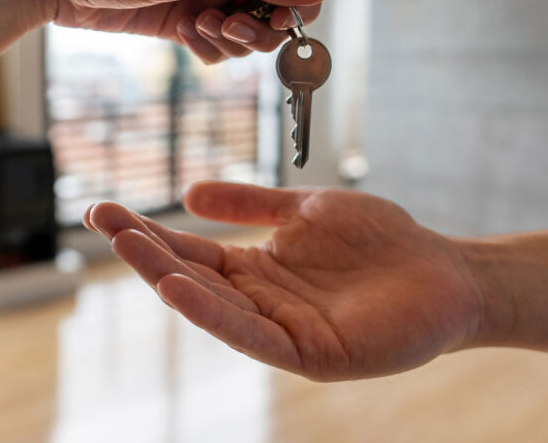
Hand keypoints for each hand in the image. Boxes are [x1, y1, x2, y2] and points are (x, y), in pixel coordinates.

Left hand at [36, 0, 331, 62]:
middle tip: (223, 26)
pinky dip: (207, 50)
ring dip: (229, 42)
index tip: (278, 21)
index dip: (298, 4)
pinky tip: (182, 36)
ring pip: (247, 37)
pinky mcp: (183, 24)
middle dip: (258, 29)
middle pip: (275, 13)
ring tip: (194, 27)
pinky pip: (217, 50)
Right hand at [85, 181, 484, 380]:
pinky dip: (213, 313)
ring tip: (127, 246)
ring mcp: (283, 330)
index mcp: (257, 270)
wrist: (446, 272)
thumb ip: (253, 203)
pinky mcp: (310, 354)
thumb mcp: (306, 210)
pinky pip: (252, 336)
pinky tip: (179, 288)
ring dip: (167, 277)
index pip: (191, 251)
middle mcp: (260, 303)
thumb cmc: (382, 242)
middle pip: (192, 277)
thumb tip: (190, 193)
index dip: (149, 232)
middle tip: (101, 220)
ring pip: (213, 307)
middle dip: (144, 251)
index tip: (105, 209)